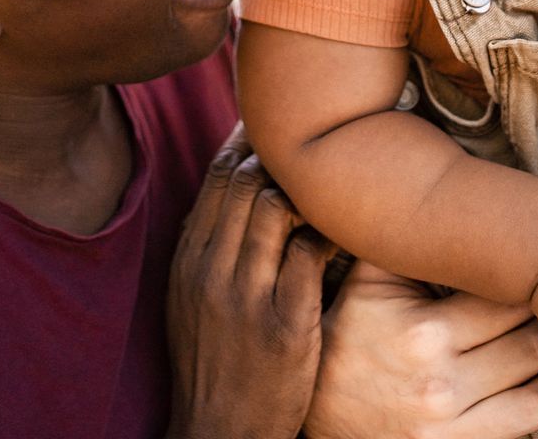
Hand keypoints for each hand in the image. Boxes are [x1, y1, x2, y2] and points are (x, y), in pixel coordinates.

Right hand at [167, 126, 331, 438]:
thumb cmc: (215, 364)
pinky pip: (313, 253)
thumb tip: (236, 190)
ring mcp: (245, 297)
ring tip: (338, 191)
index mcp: (186, 260)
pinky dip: (334, 236)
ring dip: (313, 192)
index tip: (280, 129)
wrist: (218, 435)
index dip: (252, 143)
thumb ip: (211, 247)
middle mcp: (208, 270)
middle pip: (247, 181)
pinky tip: (350, 238)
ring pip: (277, 207)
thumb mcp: (191, 302)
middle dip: (285, 157)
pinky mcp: (285, 325)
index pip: (218, 177)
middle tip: (322, 147)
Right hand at [305, 261, 537, 438]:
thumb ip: (404, 243)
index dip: (533, 278)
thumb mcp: (367, 286)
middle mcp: (441, 379)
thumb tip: (435, 186)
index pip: (503, 295)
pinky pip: (528, 421)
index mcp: (422, 330)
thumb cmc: (346, 340)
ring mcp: (453, 422)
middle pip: (530, 338)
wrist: (318, 413)